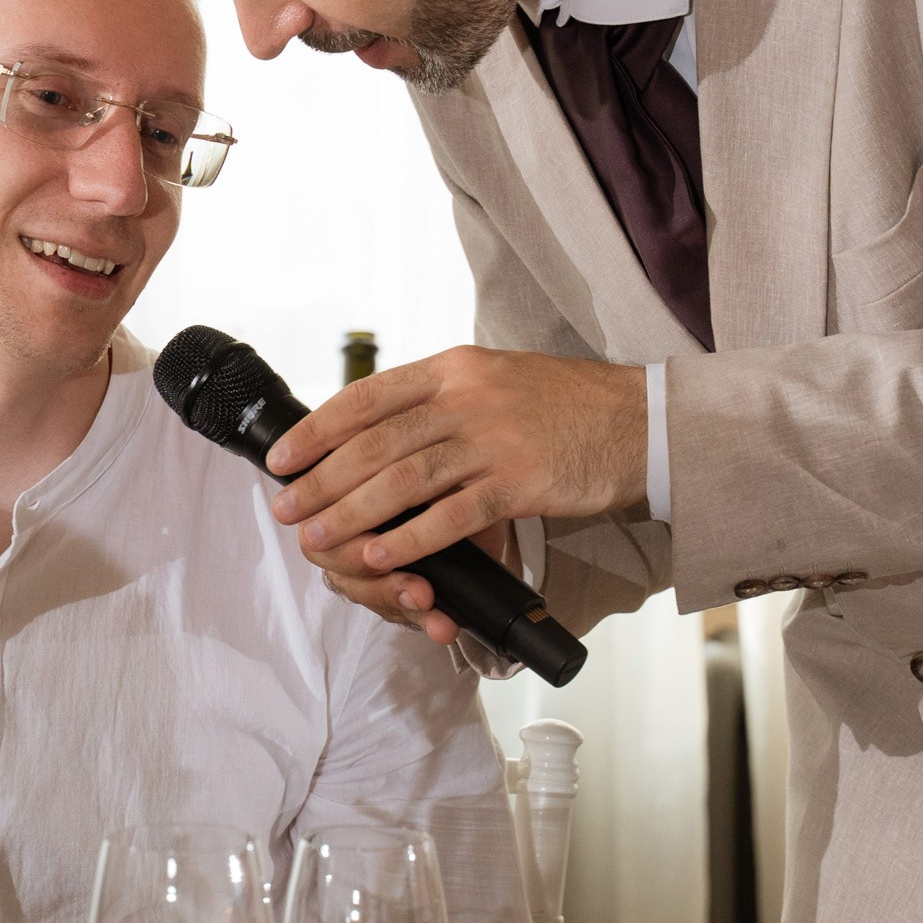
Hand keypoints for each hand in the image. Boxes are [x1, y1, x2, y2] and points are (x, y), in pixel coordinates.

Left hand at [266, 347, 645, 633]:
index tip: (283, 457)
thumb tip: (376, 427)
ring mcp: (492, 440)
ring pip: (402, 480)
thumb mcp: (494, 379)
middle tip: (287, 508)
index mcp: (453, 368)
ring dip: (351, 513)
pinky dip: (409, 538)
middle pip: (375, 443)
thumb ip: (440, 397)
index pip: (367, 396)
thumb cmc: (564, 405)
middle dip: (321, 480)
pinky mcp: (520, 483)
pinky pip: (451, 515)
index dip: (318, 429)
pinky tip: (380, 554)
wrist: (639, 421)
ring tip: (318, 536)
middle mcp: (466, 397)